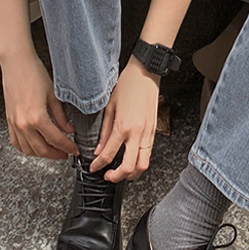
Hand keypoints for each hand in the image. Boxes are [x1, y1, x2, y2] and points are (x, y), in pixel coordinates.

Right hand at [0, 46, 78, 159]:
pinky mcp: (9, 121)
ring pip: (28, 150)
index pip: (56, 140)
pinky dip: (26, 148)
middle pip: (42, 149)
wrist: (16, 64)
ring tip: (52, 150)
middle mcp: (23, 124)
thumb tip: (68, 130)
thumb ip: (61, 116)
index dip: (68, 147)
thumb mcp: (53, 96)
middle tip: (65, 153)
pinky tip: (34, 146)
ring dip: (41, 154)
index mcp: (37, 117)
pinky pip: (16, 142)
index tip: (74, 149)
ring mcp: (14, 124)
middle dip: (56, 154)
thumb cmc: (34, 74)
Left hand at [90, 57, 159, 181]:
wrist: (146, 73)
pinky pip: (149, 153)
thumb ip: (104, 131)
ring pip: (144, 164)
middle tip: (107, 176)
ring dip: (132, 173)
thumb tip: (98, 149)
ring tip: (122, 172)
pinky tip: (132, 158)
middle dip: (117, 177)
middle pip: (129, 167)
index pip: (108, 155)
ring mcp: (148, 133)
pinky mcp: (154, 130)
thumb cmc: (128, 85)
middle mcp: (138, 133)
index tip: (94, 168)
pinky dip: (140, 161)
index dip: (98, 166)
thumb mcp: (109, 106)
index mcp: (123, 126)